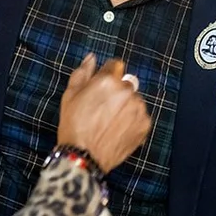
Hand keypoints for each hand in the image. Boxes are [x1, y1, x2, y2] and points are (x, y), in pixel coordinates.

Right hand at [57, 54, 150, 173]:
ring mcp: (138, 108)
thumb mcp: (70, 95)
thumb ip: (82, 73)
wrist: (84, 156)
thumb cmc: (74, 125)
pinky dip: (132, 120)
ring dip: (126, 106)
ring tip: (110, 121)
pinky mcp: (145, 125)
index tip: (100, 88)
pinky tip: (117, 129)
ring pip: (134, 99)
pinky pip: (140, 116)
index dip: (106, 76)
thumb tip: (91, 58)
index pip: (115, 65)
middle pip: (126, 83)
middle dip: (116, 91)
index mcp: (108, 80)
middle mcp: (126, 91)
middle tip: (102, 109)